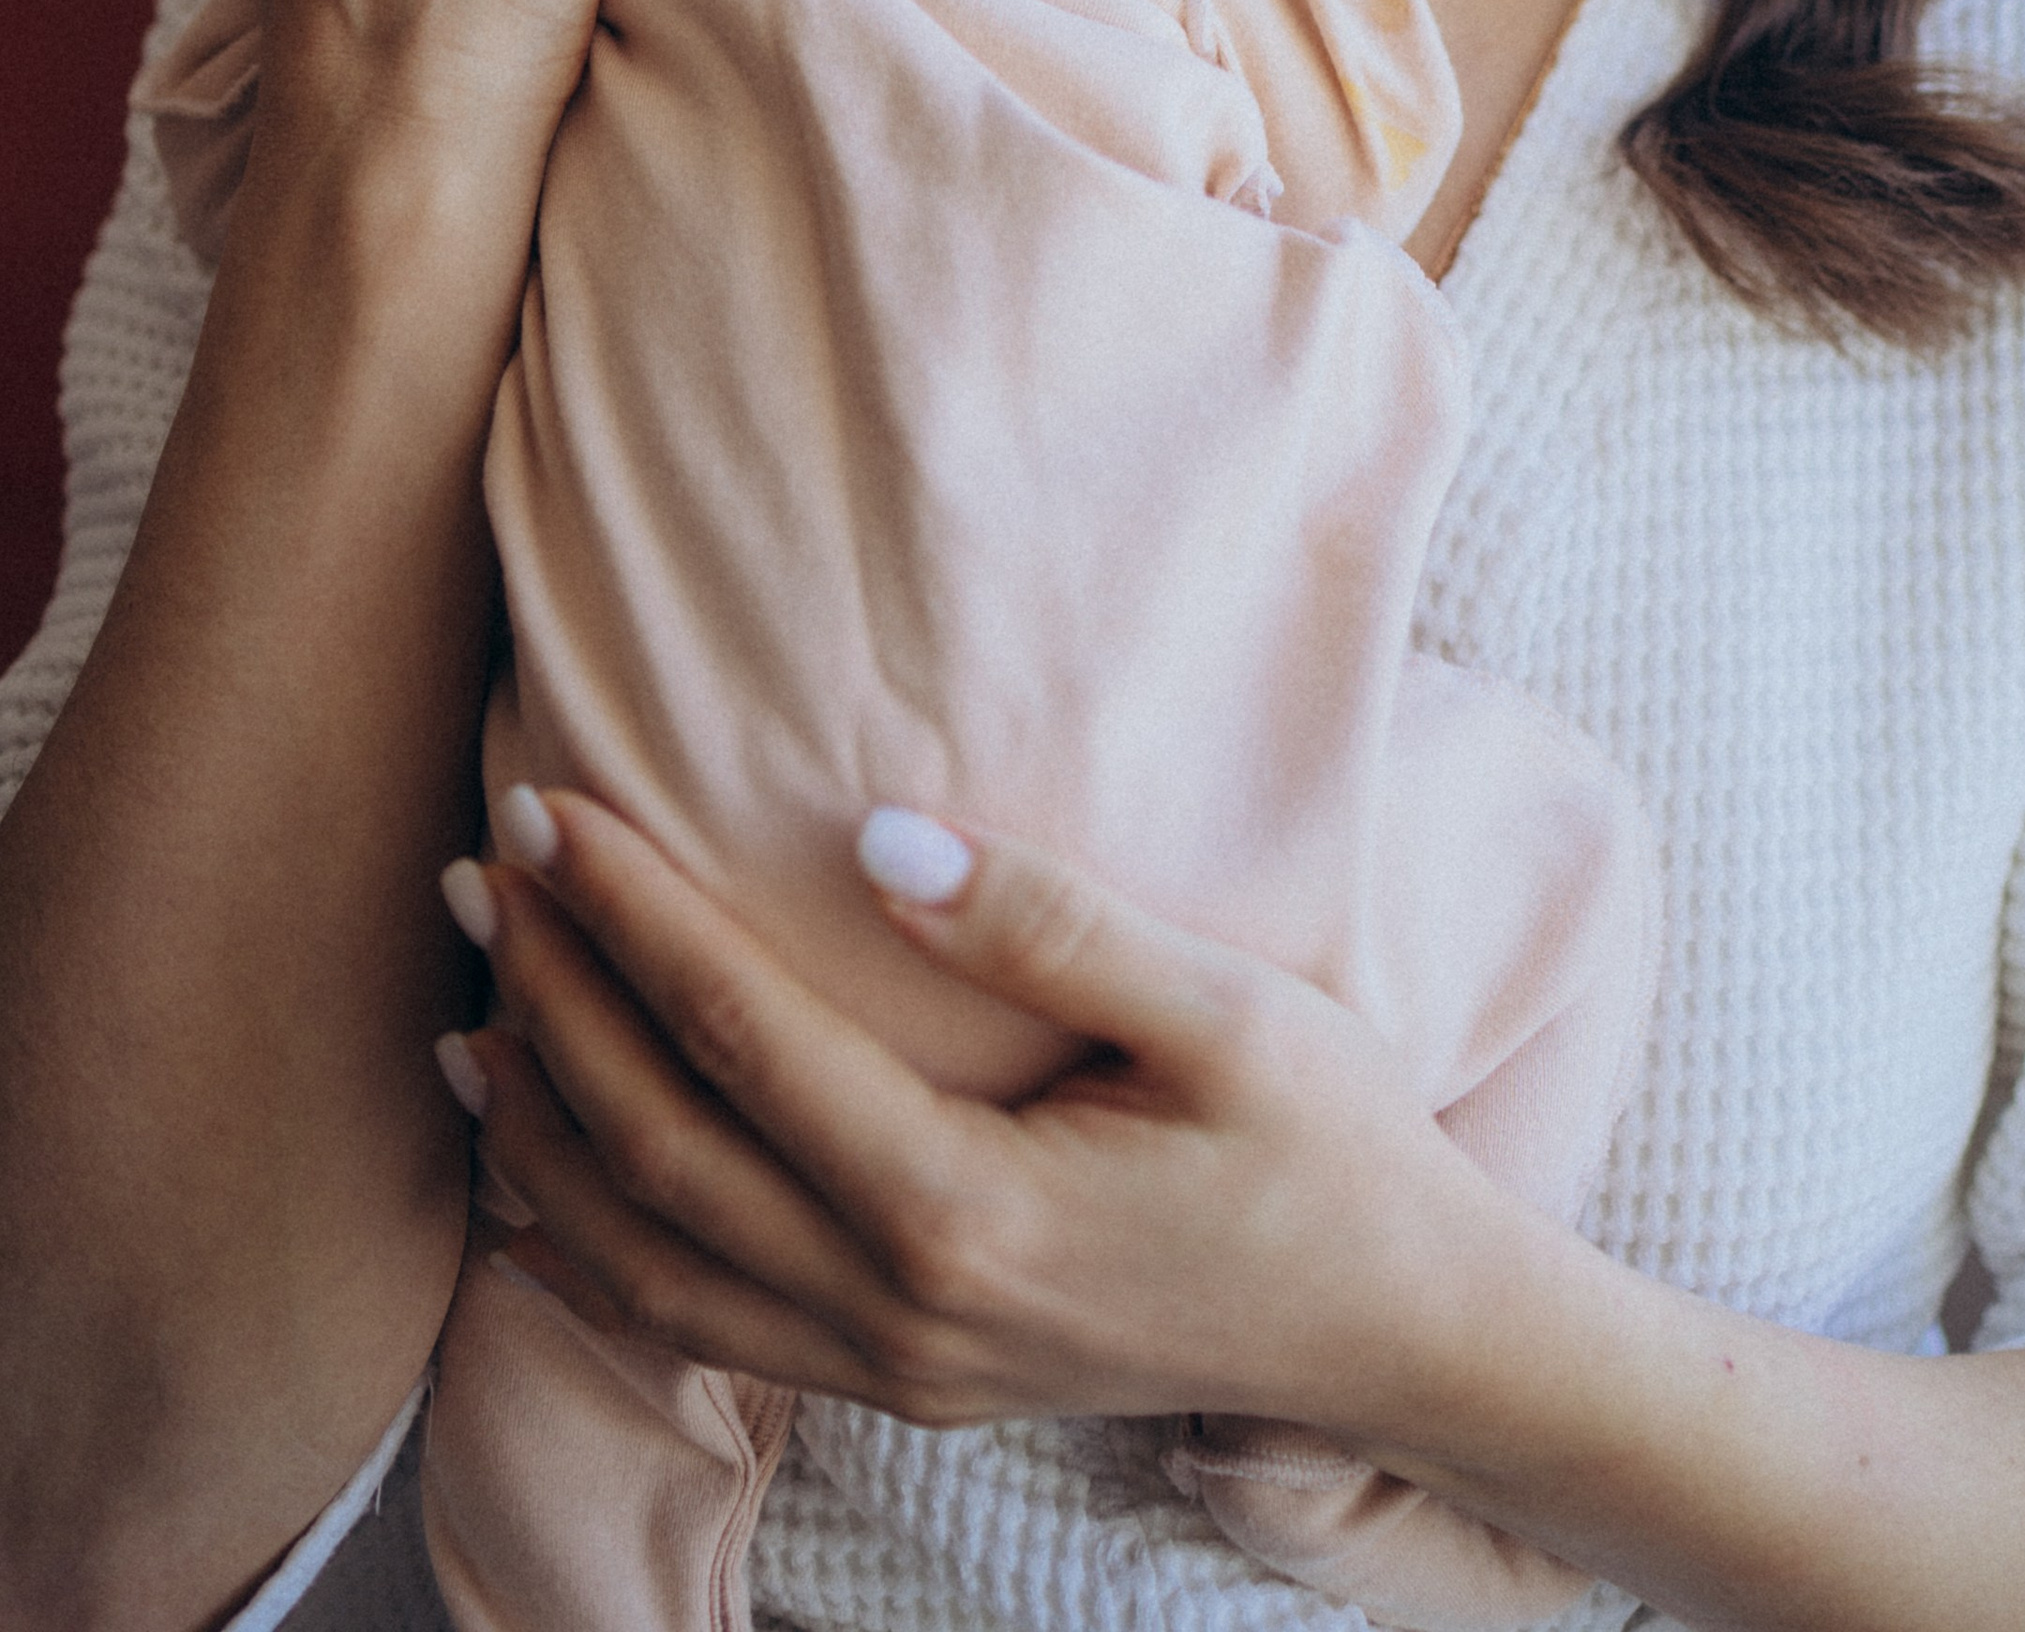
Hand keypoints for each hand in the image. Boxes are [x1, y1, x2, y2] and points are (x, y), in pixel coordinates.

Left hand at [438, 789, 1511, 1441]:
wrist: (1399, 1330)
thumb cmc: (1329, 1147)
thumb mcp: (1227, 1011)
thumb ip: (1049, 926)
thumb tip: (875, 841)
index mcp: (969, 1204)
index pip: (741, 1039)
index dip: (632, 918)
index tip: (555, 808)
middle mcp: (903, 1306)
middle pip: (659, 1147)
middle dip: (550, 1002)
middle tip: (477, 873)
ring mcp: (898, 1363)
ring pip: (647, 1261)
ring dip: (538, 1134)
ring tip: (462, 1016)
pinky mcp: (908, 1380)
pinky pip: (700, 1328)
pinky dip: (592, 1253)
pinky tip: (542, 1187)